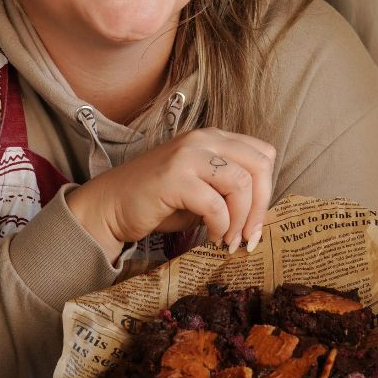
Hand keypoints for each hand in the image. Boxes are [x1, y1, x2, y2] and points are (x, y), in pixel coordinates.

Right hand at [64, 128, 277, 261]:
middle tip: (250, 236)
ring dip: (241, 219)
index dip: (267, 190)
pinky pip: (215, 204)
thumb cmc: (159, 202)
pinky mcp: (174, 178)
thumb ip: (230, 190)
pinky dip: (220, 225)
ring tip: (229, 239)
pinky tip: (212, 236)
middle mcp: (204, 140)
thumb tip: (260, 213)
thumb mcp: (203, 189)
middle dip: (260, 206)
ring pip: (240, 183)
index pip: (263, 155)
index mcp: (214, 139)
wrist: (110, 207)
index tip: (257, 220)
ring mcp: (188, 156)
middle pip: (259, 166)